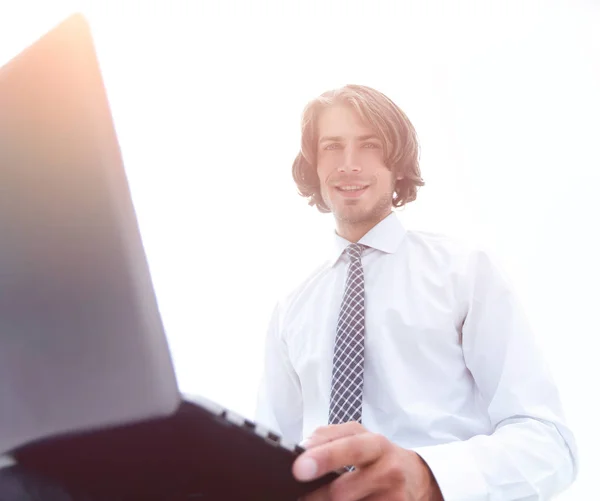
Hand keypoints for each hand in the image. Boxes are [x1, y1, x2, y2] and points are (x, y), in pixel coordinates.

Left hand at [293, 422, 442, 500]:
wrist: (414, 477)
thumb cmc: (377, 455)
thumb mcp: (358, 436)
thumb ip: (329, 436)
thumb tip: (303, 447)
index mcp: (376, 444)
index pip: (349, 448)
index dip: (323, 458)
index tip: (298, 468)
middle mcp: (388, 471)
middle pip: (343, 490)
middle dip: (316, 496)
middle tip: (300, 495)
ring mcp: (393, 498)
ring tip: (318, 498)